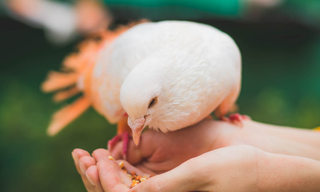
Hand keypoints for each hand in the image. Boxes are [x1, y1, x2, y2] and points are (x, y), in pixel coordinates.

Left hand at [73, 145, 319, 191]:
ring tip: (90, 155)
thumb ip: (165, 187)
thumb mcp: (198, 175)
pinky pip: (139, 183)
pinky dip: (122, 170)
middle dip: (98, 178)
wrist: (256, 169)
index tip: (96, 157)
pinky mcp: (170, 187)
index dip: (106, 180)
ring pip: (127, 190)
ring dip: (107, 173)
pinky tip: (114, 155)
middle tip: (80, 155)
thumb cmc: (234, 169)